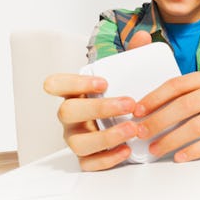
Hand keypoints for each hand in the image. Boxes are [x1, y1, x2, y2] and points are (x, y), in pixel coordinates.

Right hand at [42, 31, 151, 170]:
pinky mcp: (87, 158)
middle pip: (68, 112)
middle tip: (130, 103)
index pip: (55, 84)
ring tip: (133, 129)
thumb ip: (134, 55)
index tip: (104, 81)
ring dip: (106, 136)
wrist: (134, 122)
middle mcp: (71, 116)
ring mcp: (76, 138)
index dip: (74, 82)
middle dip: (99, 108)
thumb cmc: (124, 95)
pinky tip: (127, 150)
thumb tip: (143, 36)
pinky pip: (89, 163)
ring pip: (78, 142)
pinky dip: (107, 158)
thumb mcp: (129, 75)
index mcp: (75, 92)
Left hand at [134, 70, 199, 161]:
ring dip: (173, 139)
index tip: (137, 111)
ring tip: (156, 148)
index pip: (176, 85)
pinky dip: (194, 150)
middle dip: (159, 120)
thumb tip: (144, 112)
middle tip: (142, 133)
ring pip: (197, 125)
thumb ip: (179, 97)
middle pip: (185, 105)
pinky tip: (180, 156)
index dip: (154, 98)